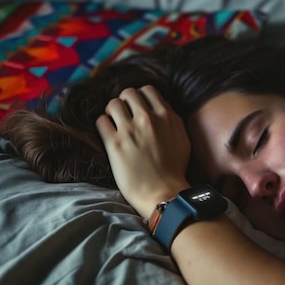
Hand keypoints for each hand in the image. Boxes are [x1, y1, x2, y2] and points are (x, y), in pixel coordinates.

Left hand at [96, 86, 190, 218]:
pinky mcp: (114, 144)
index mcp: (167, 116)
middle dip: (125, 102)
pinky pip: (101, 121)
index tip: (138, 108)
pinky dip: (103, 125)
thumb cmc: (175, 170)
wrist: (163, 193)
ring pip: (112, 103)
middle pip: (128, 93)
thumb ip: (172, 120)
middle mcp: (148, 119)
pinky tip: (107, 134)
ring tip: (113, 123)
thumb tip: (162, 108)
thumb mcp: (182, 139)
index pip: (148, 90)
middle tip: (124, 115)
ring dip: (111, 111)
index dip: (141, 98)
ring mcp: (130, 130)